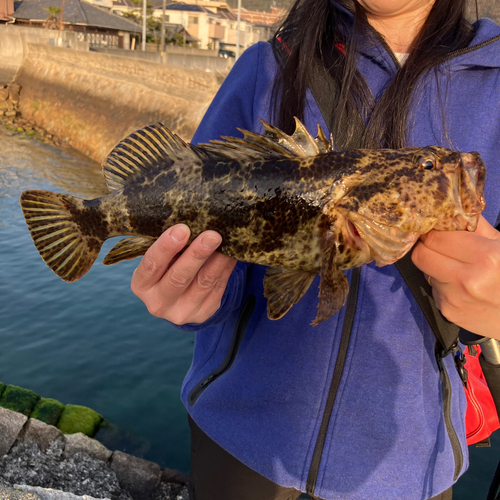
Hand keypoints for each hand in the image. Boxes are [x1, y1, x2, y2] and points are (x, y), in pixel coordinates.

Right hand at [131, 224, 236, 324]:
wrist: (180, 298)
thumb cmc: (167, 267)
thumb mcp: (161, 259)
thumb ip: (170, 246)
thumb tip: (194, 222)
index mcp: (142, 285)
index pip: (151, 265)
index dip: (166, 247)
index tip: (182, 229)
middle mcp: (159, 302)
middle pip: (179, 278)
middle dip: (196, 254)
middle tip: (212, 235)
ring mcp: (182, 311)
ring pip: (203, 283)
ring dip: (217, 260)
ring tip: (226, 242)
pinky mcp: (204, 313)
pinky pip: (218, 287)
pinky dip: (226, 267)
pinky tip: (232, 253)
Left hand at [412, 216, 499, 338]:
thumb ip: (476, 227)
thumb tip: (451, 210)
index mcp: (485, 257)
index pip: (436, 237)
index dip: (435, 231)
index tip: (440, 230)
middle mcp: (466, 280)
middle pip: (420, 254)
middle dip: (427, 246)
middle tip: (440, 245)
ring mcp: (454, 298)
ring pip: (425, 271)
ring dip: (435, 266)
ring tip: (458, 267)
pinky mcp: (448, 311)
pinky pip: (433, 288)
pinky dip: (442, 284)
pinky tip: (461, 286)